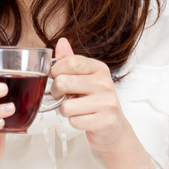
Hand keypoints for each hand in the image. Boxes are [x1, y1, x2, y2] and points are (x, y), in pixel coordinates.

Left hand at [51, 38, 132, 154]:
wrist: (113, 127)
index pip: (69, 62)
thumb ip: (71, 60)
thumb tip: (62, 42)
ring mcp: (107, 103)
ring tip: (76, 108)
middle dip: (56, 92)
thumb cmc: (95, 100)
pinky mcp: (105, 121)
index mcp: (99, 69)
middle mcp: (105, 83)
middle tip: (63, 95)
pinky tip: (84, 118)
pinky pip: (74, 121)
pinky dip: (74, 122)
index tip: (56, 77)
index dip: (55, 71)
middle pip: (63, 83)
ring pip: (65, 106)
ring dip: (65, 110)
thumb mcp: (84, 77)